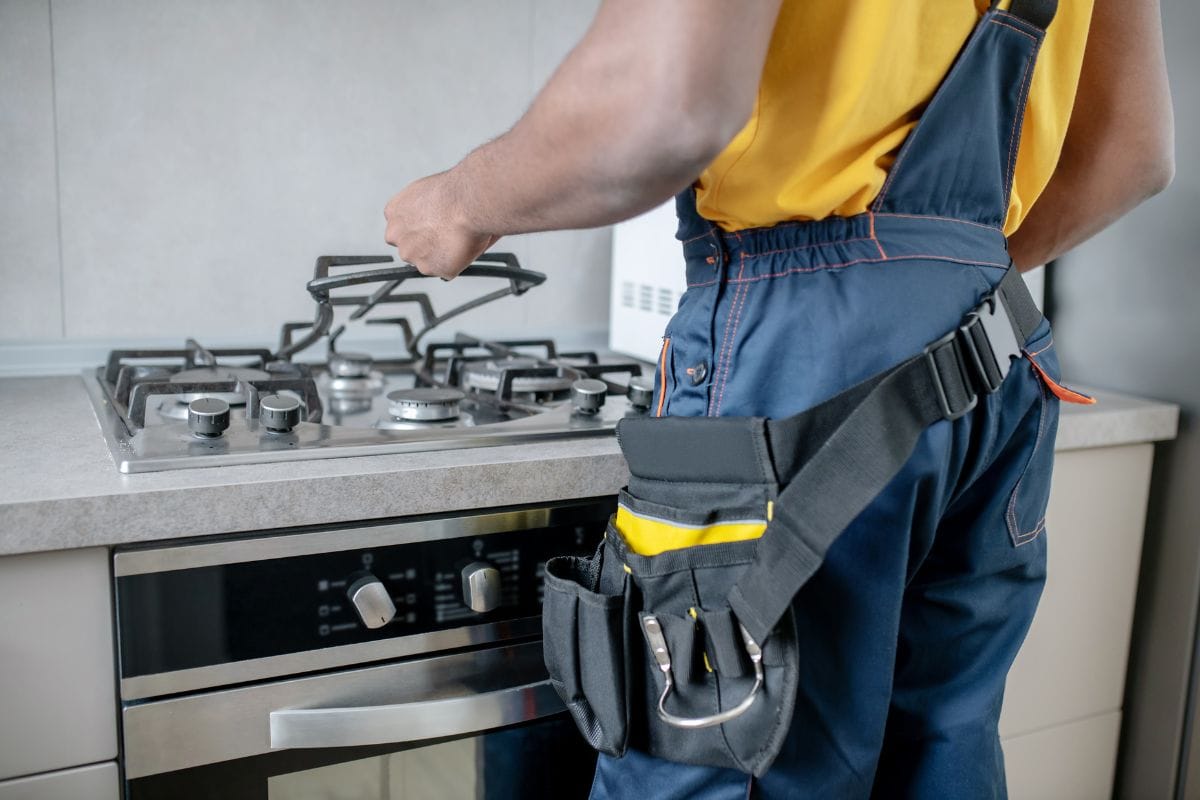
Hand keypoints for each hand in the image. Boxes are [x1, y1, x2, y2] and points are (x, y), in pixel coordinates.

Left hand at [383, 172, 497, 278]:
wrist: (468, 202)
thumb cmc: (455, 191)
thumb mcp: (429, 192)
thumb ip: (423, 210)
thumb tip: (435, 219)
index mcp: (394, 211)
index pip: (401, 228)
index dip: (420, 229)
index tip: (432, 227)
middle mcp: (396, 235)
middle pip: (409, 247)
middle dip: (426, 246)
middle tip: (447, 236)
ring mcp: (411, 254)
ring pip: (426, 262)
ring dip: (440, 256)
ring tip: (459, 239)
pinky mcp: (430, 268)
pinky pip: (445, 271)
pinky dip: (456, 264)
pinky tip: (464, 247)